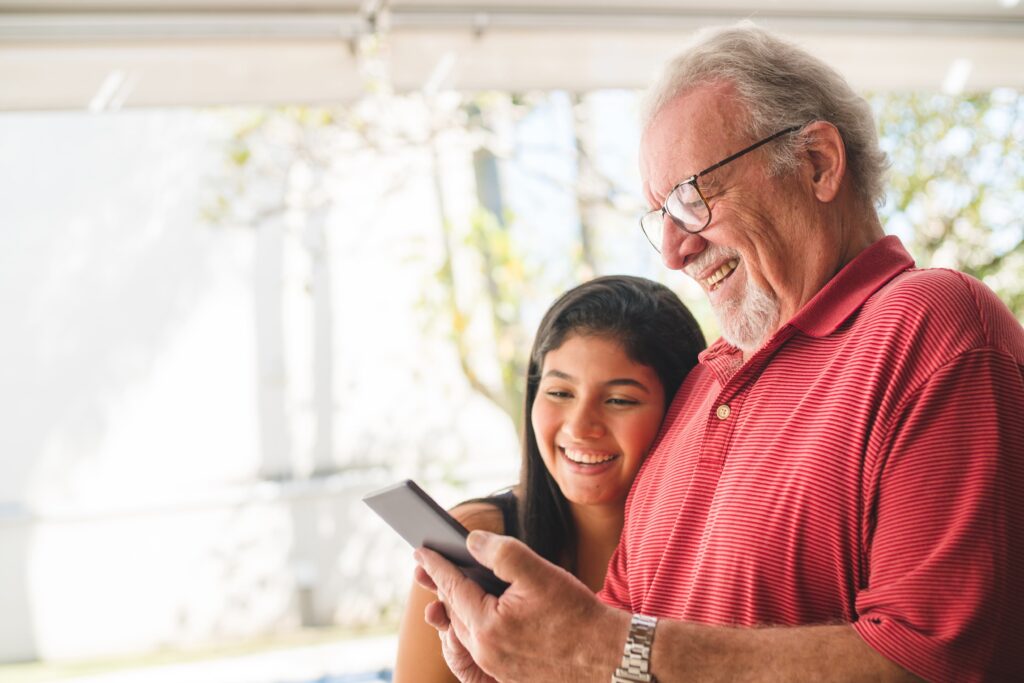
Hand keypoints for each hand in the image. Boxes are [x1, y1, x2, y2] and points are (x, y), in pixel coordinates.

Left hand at [414, 530, 627, 682]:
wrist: (609, 659)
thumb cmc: (578, 615)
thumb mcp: (539, 573)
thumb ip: (501, 552)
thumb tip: (471, 541)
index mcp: (487, 625)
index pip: (452, 587)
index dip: (436, 565)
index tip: (420, 551)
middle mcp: (486, 652)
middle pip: (454, 612)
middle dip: (440, 587)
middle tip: (425, 568)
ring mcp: (497, 668)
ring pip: (466, 632)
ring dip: (455, 609)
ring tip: (447, 591)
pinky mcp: (510, 675)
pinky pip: (481, 648)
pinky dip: (474, 628)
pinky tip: (479, 616)